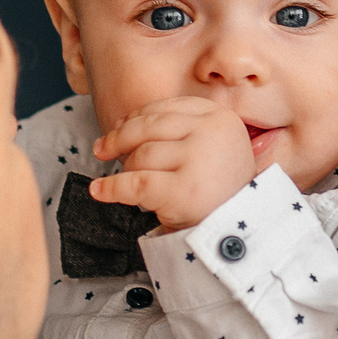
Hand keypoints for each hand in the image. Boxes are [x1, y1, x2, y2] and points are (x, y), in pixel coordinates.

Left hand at [90, 97, 257, 231]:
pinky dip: (112, 188)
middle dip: (119, 138)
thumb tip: (120, 124)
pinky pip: (135, 183)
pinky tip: (99, 191)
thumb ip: (173, 130)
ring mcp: (200, 160)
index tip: (119, 127)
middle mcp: (212, 133)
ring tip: (129, 182)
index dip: (136, 117)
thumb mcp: (208, 147)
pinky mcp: (184, 191)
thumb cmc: (217, 187)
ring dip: (127, 169)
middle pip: (148, 126)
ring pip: (141, 155)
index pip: (165, 108)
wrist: (237, 230)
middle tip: (101, 150)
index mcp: (219, 117)